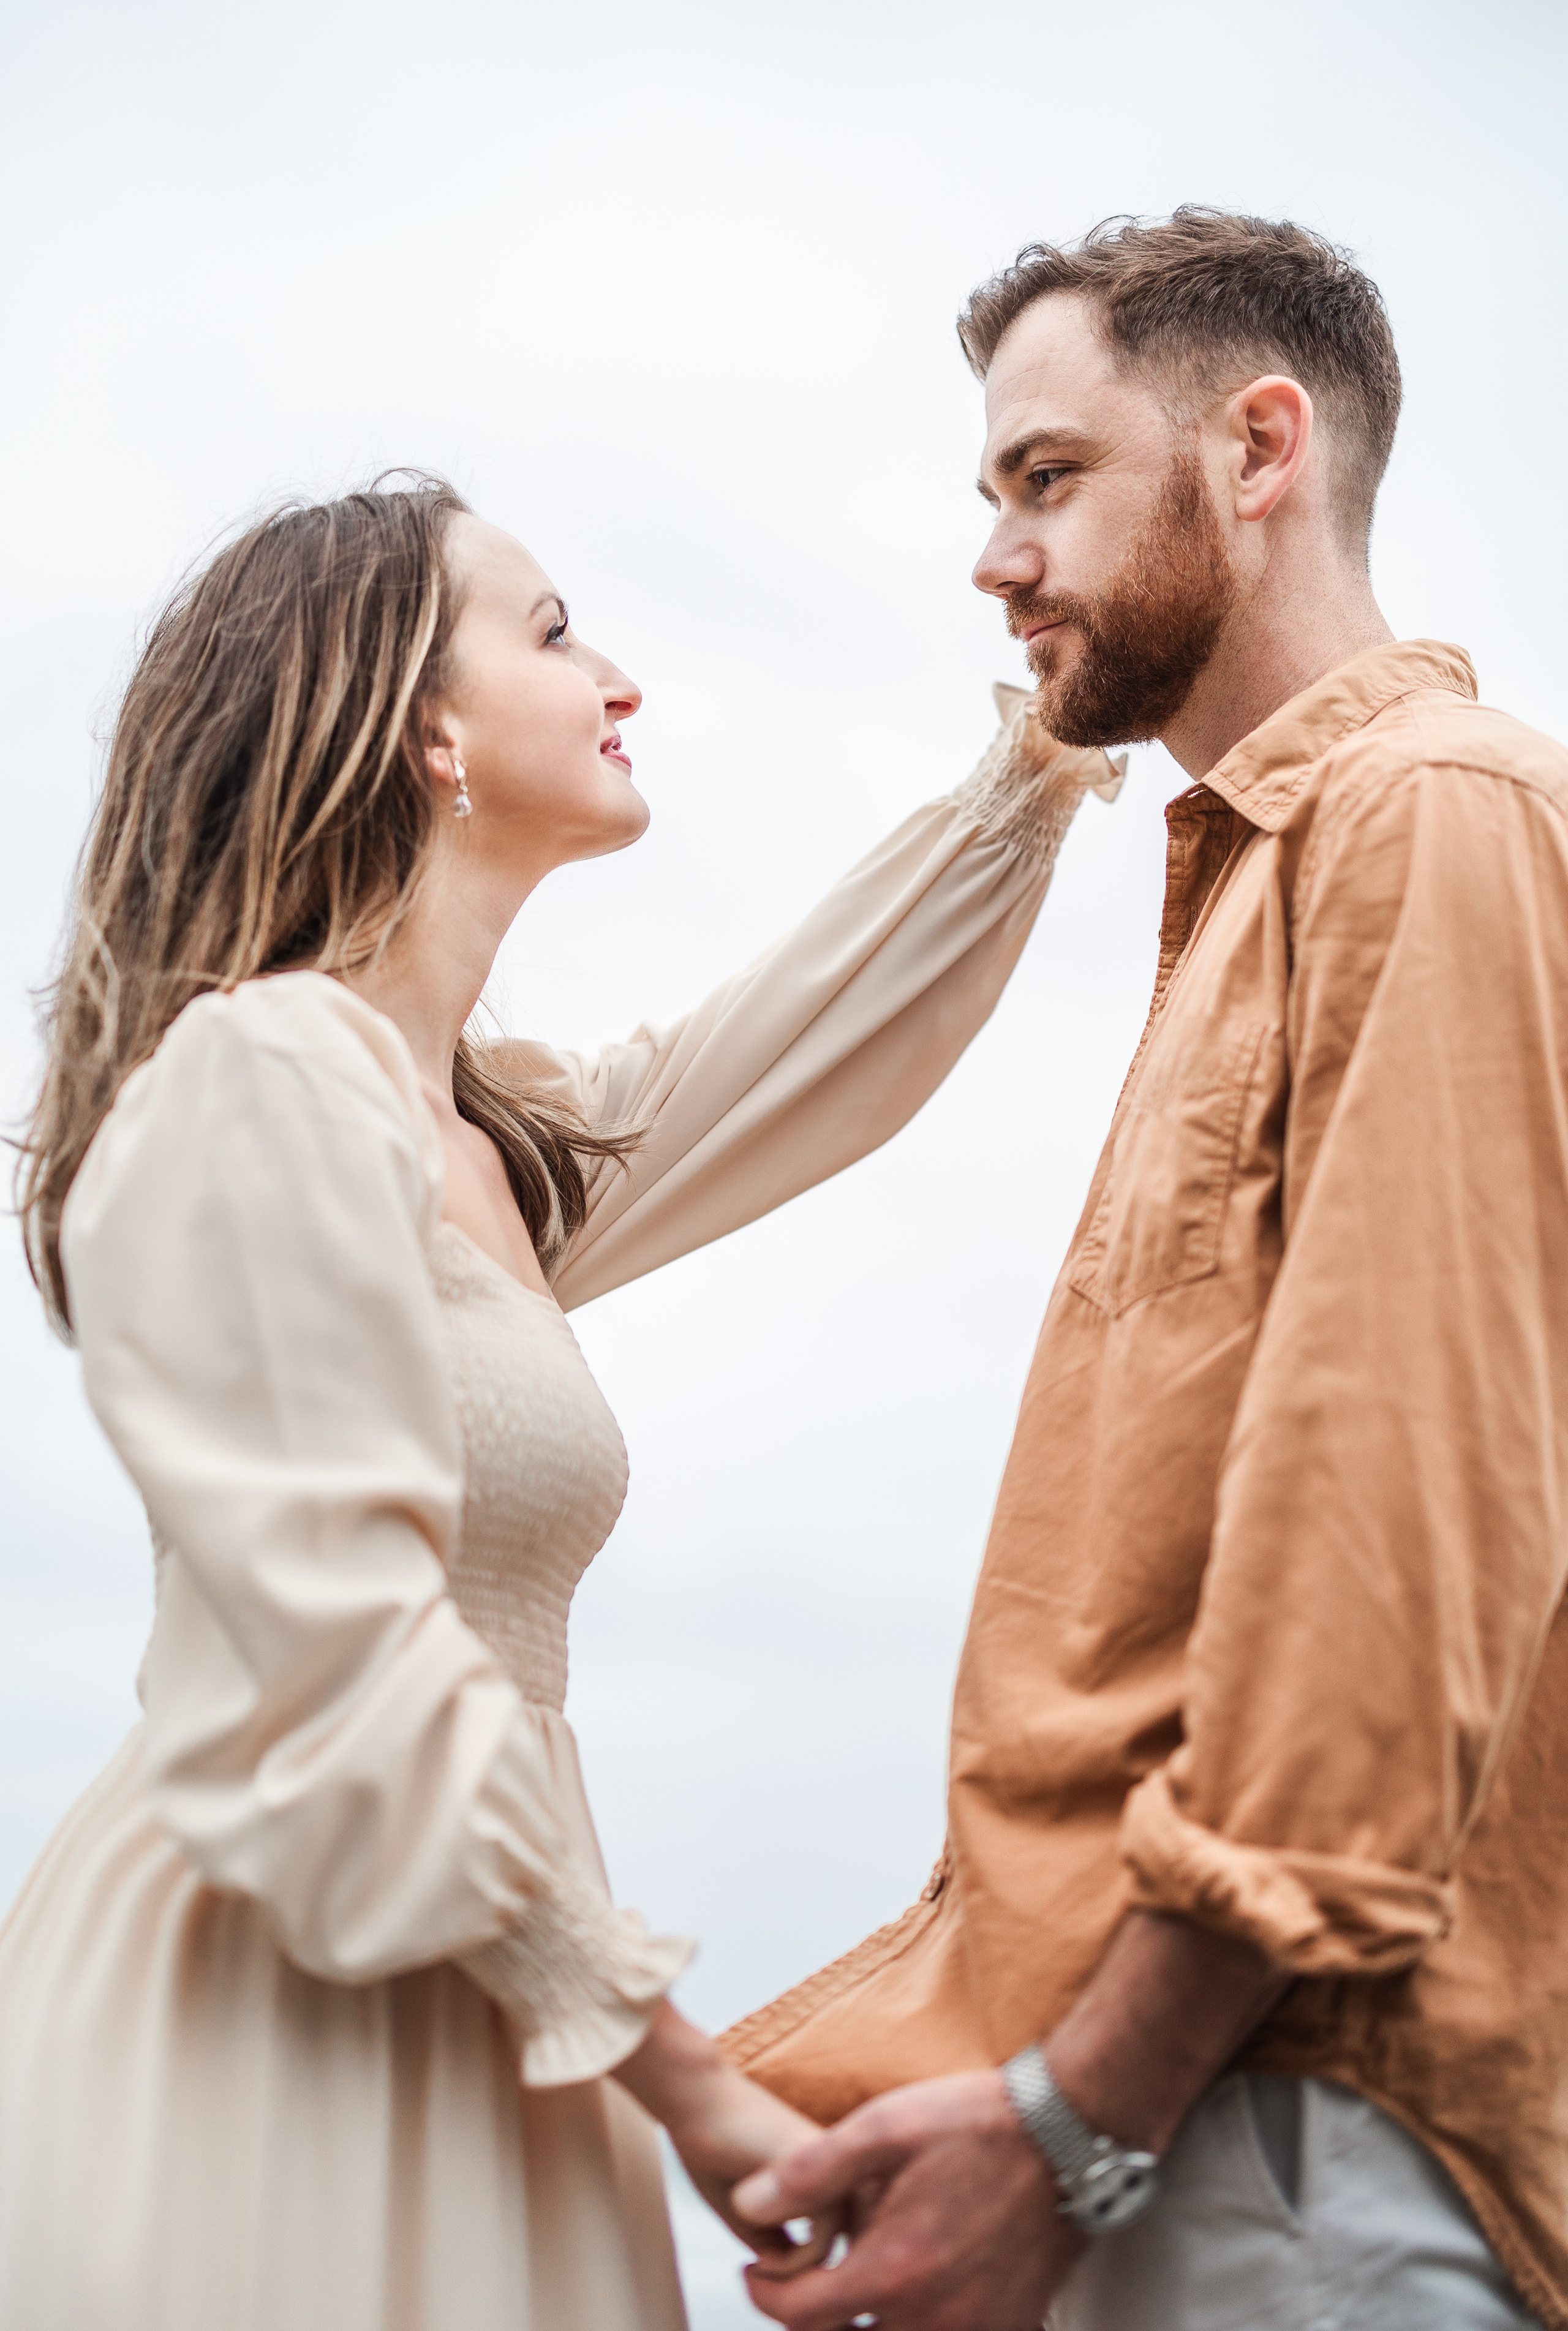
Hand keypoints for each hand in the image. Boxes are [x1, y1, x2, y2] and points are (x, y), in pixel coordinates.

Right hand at [614, 2002, 843, 2268]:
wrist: (697, 2100)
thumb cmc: (714, 2149)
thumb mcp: (749, 2213)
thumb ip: (778, 2245)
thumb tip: (795, 2289)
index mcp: (830, 2175)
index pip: (846, 2239)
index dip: (806, 2269)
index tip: (762, 2273)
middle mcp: (841, 2169)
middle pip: (851, 2248)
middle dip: (806, 2277)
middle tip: (762, 2279)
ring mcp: (835, 2167)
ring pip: (841, 2252)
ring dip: (796, 2276)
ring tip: (757, 2271)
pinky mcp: (819, 2171)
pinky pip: (823, 2243)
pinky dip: (790, 2267)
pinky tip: (757, 2262)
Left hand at [731, 2068, 1083, 2330]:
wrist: (1065, 2135)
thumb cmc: (980, 2127)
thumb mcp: (882, 2129)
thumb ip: (808, 2173)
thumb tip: (748, 2202)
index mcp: (893, 2271)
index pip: (801, 2314)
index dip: (765, 2294)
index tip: (757, 2275)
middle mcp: (933, 2316)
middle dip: (815, 2320)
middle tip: (805, 2286)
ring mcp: (977, 2328)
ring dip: (867, 2327)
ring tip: (855, 2293)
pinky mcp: (1010, 2325)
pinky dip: (920, 2326)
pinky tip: (915, 2296)